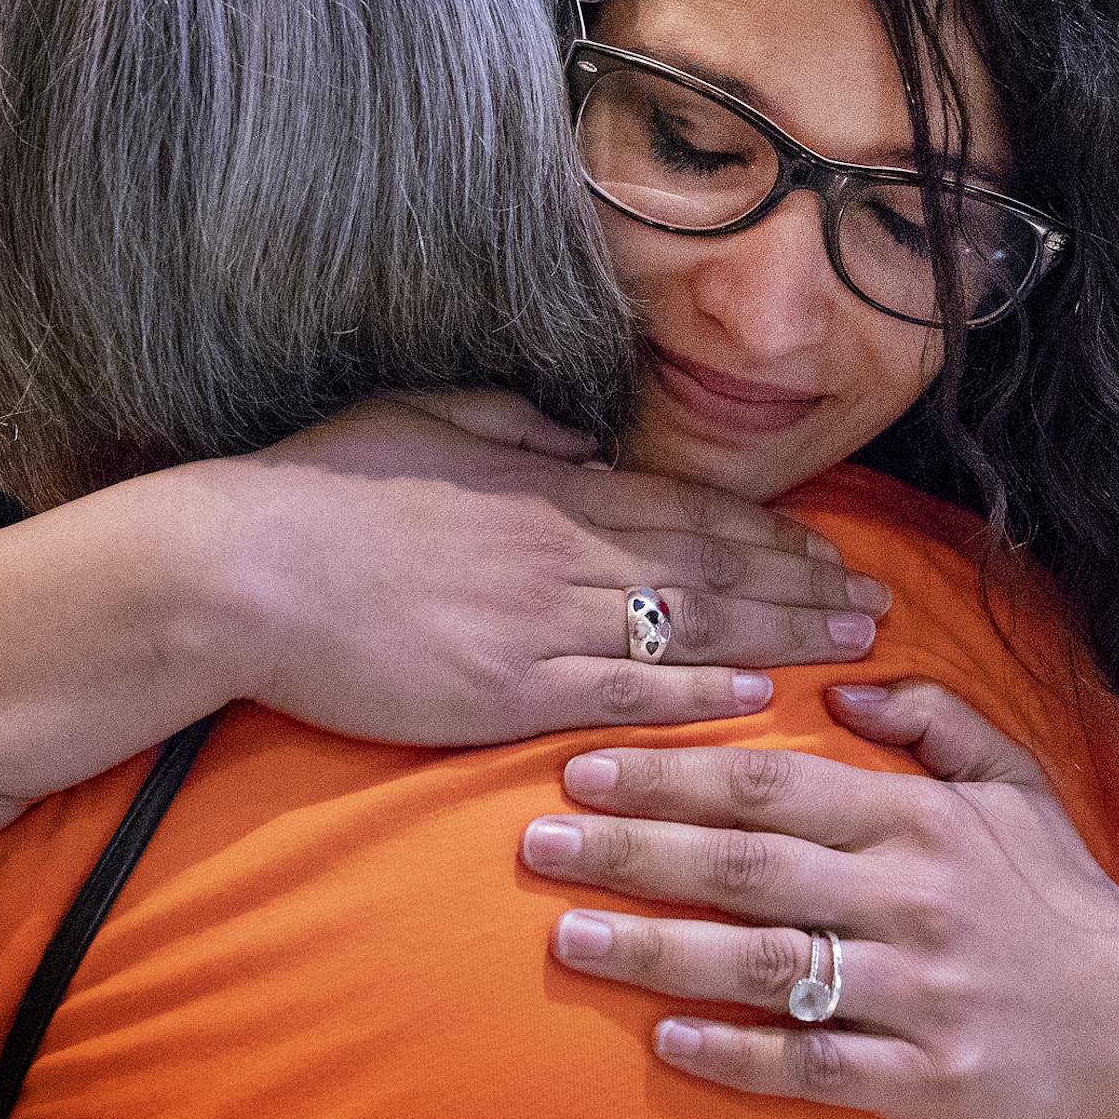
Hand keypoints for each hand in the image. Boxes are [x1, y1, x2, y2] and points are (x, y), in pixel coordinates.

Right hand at [139, 392, 891, 747]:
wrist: (241, 567)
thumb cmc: (321, 488)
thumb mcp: (424, 418)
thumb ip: (512, 424)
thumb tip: (578, 437)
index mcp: (550, 487)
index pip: (689, 509)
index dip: (770, 533)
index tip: (828, 548)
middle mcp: (567, 552)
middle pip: (715, 568)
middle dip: (805, 585)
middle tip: (877, 602)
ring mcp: (544, 625)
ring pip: (692, 629)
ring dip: (783, 636)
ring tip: (854, 646)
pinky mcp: (509, 694)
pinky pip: (627, 695)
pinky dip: (700, 697)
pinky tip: (761, 700)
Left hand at [521, 681, 1118, 1118]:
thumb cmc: (1054, 891)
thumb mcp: (1011, 781)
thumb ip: (930, 716)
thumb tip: (844, 682)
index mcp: (916, 820)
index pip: (771, 784)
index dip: (671, 773)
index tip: (585, 768)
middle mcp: (909, 898)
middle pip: (745, 867)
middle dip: (633, 851)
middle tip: (540, 841)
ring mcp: (916, 990)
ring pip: (762, 965)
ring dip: (655, 950)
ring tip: (569, 935)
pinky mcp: (924, 1076)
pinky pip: (812, 1064)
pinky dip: (736, 1052)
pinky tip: (666, 1037)